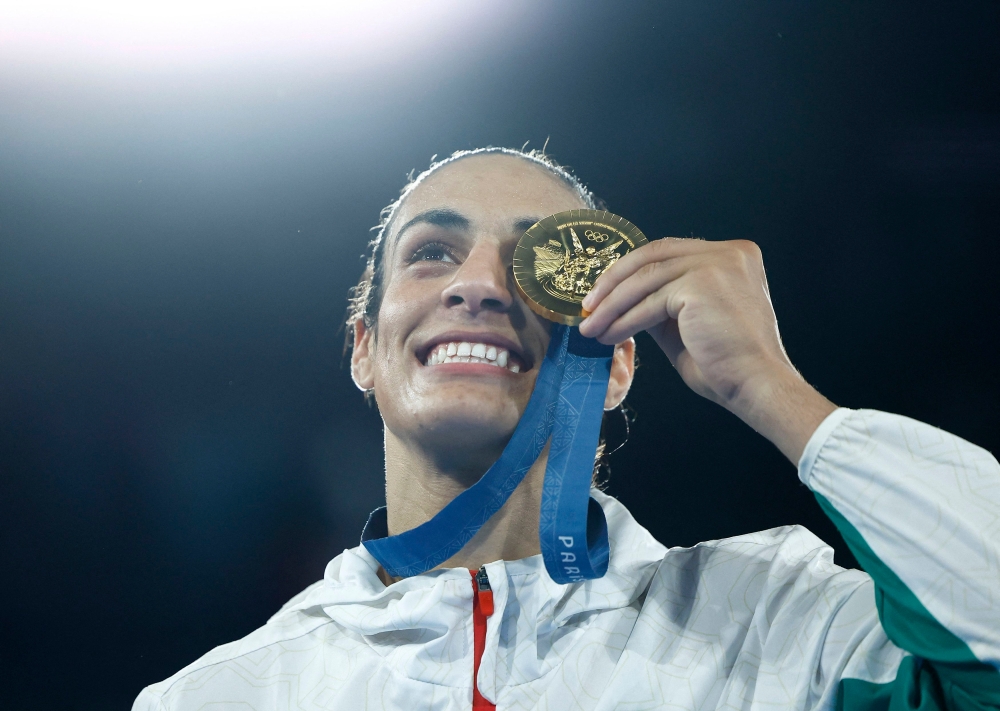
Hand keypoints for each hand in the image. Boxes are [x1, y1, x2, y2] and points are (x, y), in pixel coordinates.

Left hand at [578, 238, 835, 462]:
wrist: (756, 385)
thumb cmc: (727, 364)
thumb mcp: (688, 322)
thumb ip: (662, 302)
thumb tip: (624, 297)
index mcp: (733, 255)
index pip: (668, 252)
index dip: (631, 269)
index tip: (604, 292)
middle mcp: (728, 251)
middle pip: (653, 256)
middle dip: (614, 282)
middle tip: (588, 306)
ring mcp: (716, 263)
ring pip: (646, 279)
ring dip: (612, 305)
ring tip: (591, 326)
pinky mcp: (701, 283)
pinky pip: (650, 300)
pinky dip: (624, 319)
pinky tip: (609, 335)